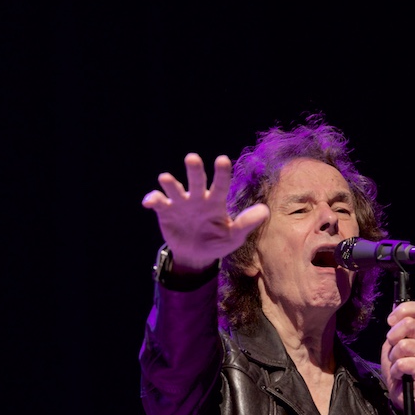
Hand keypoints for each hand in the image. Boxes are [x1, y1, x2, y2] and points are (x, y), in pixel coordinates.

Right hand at [142, 153, 269, 270]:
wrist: (196, 255)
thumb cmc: (218, 241)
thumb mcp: (233, 236)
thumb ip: (246, 223)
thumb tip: (265, 211)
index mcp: (216, 202)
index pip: (220, 185)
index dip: (221, 173)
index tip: (222, 160)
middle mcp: (198, 198)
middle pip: (196, 180)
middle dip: (194, 170)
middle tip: (192, 158)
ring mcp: (180, 203)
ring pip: (175, 188)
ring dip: (170, 183)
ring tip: (166, 179)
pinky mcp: (166, 211)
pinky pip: (158, 202)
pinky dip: (153, 199)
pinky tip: (149, 202)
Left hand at [380, 301, 414, 414]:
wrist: (404, 395)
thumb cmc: (398, 369)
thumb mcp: (391, 346)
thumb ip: (394, 330)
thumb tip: (393, 317)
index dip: (402, 311)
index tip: (390, 322)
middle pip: (408, 324)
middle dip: (392, 338)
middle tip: (393, 351)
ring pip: (403, 345)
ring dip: (394, 358)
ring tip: (398, 365)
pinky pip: (402, 363)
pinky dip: (396, 371)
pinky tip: (401, 375)